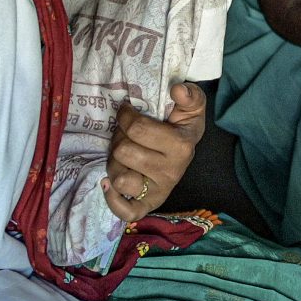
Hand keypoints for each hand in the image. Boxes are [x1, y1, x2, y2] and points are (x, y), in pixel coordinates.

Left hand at [101, 83, 206, 222]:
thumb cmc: (181, 125)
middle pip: (123, 151)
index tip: (128, 111)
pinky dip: (113, 200)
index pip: (137, 128)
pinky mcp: (148, 204)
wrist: (185, 150)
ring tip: (124, 156)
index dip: (126, 116)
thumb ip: (189, 95)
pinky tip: (109, 184)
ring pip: (118, 177)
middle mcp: (172, 172)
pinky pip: (126, 210)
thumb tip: (177, 89)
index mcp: (181, 146)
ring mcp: (160, 190)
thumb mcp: (191, 107)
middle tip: (127, 135)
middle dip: (119, 138)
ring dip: (115, 163)